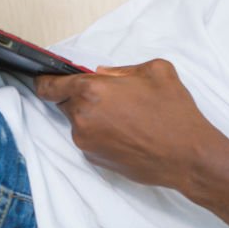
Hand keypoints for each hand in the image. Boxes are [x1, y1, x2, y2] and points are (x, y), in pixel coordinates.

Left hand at [34, 59, 224, 189]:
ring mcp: (87, 142)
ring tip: (126, 116)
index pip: (50, 86)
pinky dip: (101, 133)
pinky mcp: (95, 159)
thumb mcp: (155, 70)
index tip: (42, 79)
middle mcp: (82, 117)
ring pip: (79, 121)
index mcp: (92, 91)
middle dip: (79, 97)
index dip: (43, 81)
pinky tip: (127, 132)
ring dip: (93, 115)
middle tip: (107, 96)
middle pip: (65, 103)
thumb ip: (122, 68)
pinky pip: (90, 138)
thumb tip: (104, 74)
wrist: (186, 155)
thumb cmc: (173, 111)